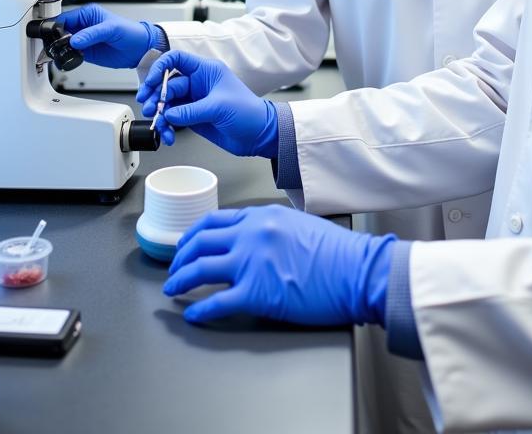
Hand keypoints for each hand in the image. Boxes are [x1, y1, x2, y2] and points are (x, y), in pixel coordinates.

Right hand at [56, 4, 156, 68]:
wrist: (140, 49)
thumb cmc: (131, 32)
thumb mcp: (112, 29)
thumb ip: (92, 34)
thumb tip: (75, 40)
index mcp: (87, 14)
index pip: (64, 18)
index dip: (55, 26)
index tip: (50, 36)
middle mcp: (83, 26)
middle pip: (60, 31)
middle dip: (55, 38)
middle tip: (53, 46)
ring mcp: (83, 40)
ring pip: (63, 43)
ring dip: (59, 48)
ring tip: (59, 53)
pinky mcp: (85, 52)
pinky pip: (70, 53)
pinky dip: (66, 57)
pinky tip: (66, 59)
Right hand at [137, 51, 277, 154]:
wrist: (259, 134)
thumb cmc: (249, 112)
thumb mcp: (219, 107)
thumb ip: (191, 111)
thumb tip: (168, 113)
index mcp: (206, 71)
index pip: (177, 59)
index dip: (161, 67)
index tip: (151, 82)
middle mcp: (198, 83)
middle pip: (168, 85)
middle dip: (156, 97)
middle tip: (149, 108)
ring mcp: (195, 101)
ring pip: (168, 104)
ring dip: (160, 115)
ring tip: (159, 126)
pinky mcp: (193, 117)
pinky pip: (173, 119)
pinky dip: (168, 127)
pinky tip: (168, 135)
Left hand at [163, 205, 395, 325]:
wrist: (358, 271)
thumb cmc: (339, 253)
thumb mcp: (301, 224)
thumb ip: (274, 228)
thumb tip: (256, 240)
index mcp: (263, 216)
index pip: (216, 221)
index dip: (195, 234)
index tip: (188, 243)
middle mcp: (252, 234)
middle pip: (201, 242)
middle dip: (181, 257)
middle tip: (174, 268)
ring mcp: (252, 263)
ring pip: (200, 269)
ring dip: (180, 280)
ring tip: (173, 289)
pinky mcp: (256, 293)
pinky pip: (216, 302)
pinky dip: (200, 310)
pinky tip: (193, 315)